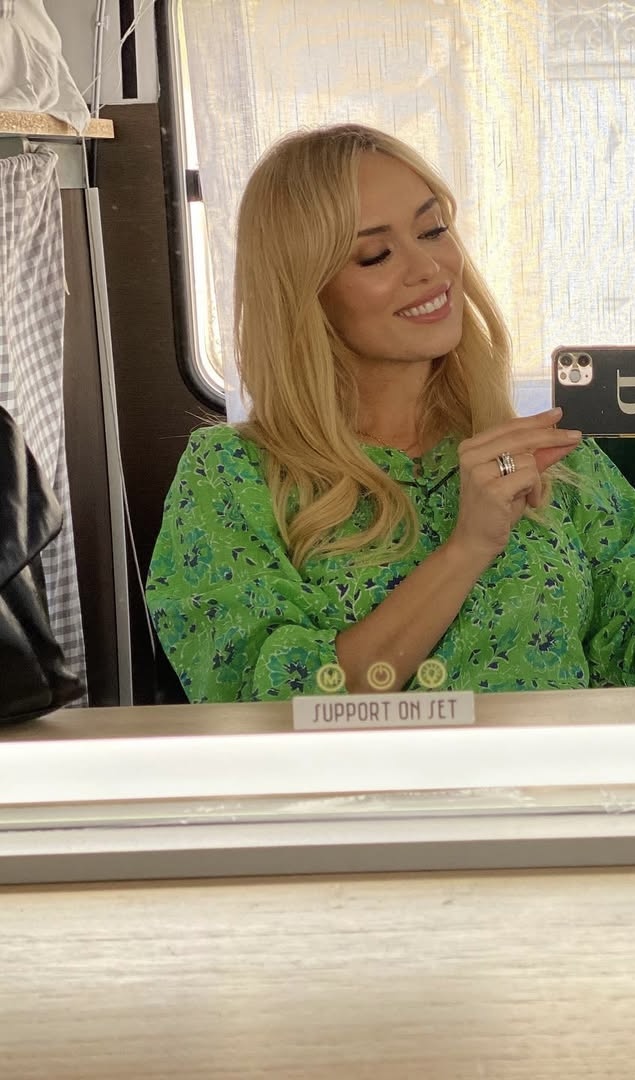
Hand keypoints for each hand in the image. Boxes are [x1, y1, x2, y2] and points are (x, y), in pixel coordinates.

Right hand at [449, 408, 580, 565]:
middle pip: (521, 436)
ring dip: (536, 480)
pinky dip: (535, 490)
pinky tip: (528, 502)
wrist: (474, 541)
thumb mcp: (516, 478)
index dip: (536, 420)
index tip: (558, 414)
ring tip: (526, 496)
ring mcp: (479, 471)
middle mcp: (471, 455)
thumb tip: (560, 440)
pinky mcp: (492, 489)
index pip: (509, 427)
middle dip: (552, 436)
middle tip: (575, 437)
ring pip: (528, 458)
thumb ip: (535, 458)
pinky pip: (530, 476)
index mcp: (471, 447)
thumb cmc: (494, 510)